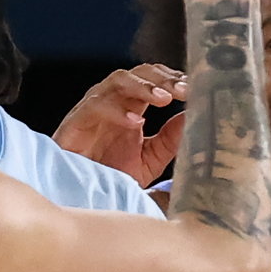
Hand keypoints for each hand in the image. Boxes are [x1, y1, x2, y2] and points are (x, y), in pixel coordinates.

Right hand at [53, 60, 183, 181]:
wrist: (83, 198)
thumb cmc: (111, 174)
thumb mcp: (150, 159)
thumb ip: (170, 139)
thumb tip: (193, 118)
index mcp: (132, 106)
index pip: (154, 79)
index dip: (173, 79)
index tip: (194, 88)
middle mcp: (113, 101)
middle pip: (139, 73)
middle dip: (163, 79)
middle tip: (183, 90)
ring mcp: (94, 108)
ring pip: (118, 80)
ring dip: (143, 86)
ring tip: (164, 99)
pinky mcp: (76, 122)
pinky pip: (95, 105)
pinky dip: (117, 111)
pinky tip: (136, 122)